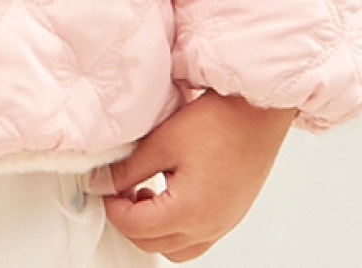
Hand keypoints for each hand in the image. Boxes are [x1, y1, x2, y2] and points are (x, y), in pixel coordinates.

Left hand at [103, 91, 295, 261]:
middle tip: (120, 191)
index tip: (106, 187)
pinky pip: (198, 239)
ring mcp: (223, 224)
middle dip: (131, 222)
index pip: (136, 228)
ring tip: (146, 194)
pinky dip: (178, 227)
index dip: (114, 209)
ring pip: (177, 250)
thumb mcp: (162, 142)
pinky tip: (170, 195)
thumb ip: (129, 169)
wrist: (257, 111)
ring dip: (155, 231)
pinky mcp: (231, 215)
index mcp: (189, 212)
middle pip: (155, 246)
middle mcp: (208, 227)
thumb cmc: (217, 122)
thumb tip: (104, 183)